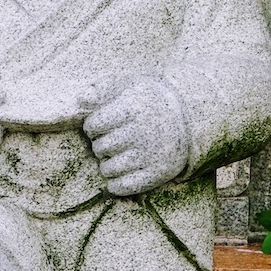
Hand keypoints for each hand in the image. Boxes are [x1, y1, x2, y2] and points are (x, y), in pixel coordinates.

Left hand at [81, 75, 188, 195]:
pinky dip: (115, 184)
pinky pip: (125, 186)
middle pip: (100, 147)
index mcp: (132, 109)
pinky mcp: (158, 174)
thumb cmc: (150, 100)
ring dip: (107, 163)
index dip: (93, 126)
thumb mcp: (130, 84)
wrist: (188, 118)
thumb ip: (103, 89)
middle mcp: (141, 133)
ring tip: (117, 154)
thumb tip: (81, 100)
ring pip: (108, 169)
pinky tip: (118, 174)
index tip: (101, 125)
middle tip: (112, 139)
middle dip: (100, 144)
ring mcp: (150, 156)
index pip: (94, 125)